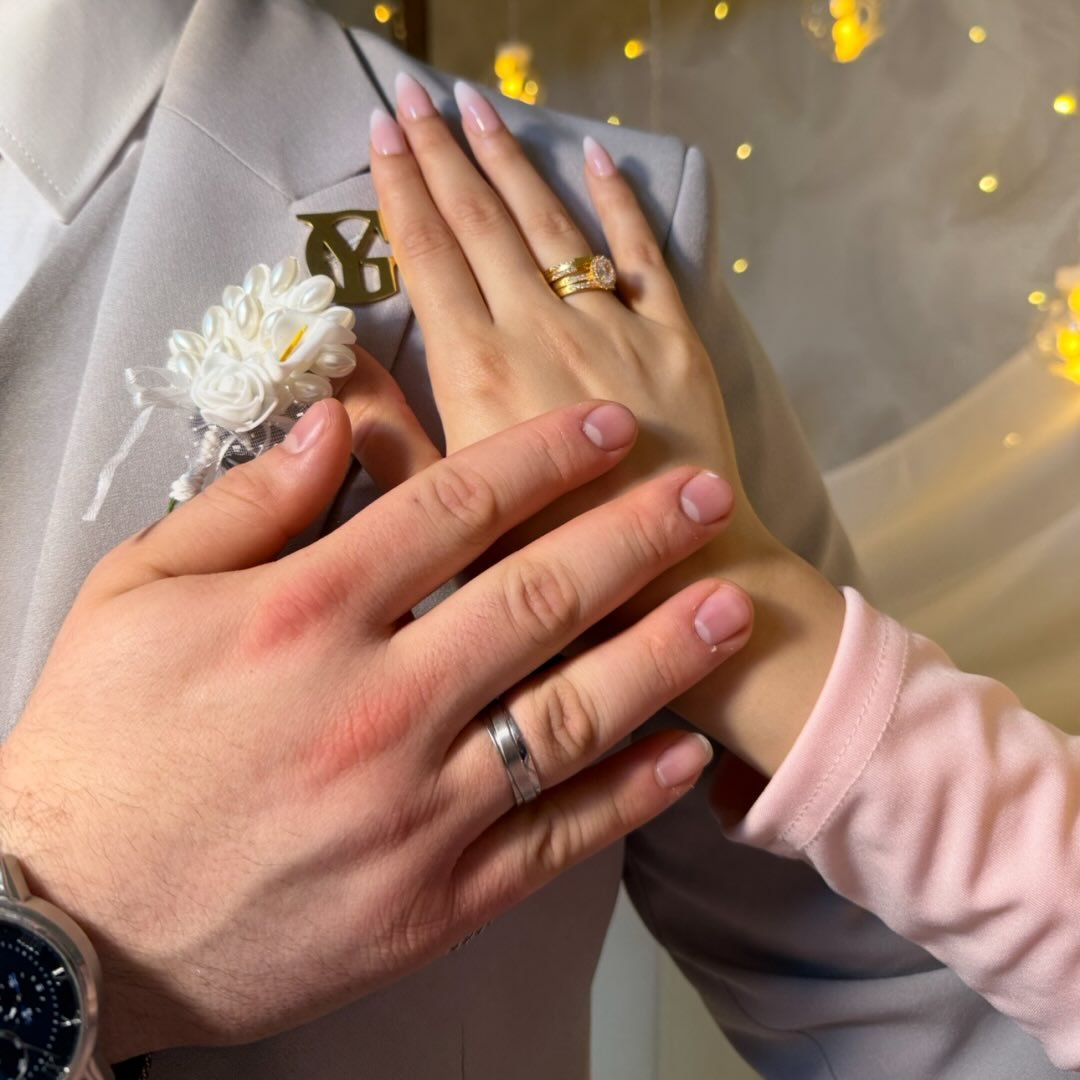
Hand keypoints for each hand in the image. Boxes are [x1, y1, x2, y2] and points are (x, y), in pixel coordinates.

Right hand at [0, 398, 750, 1058]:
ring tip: (732, 607)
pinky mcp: (433, 900)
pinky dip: (628, 794)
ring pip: (569, 714)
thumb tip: (338, 420)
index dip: (544, 455)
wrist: (71, 927)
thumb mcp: (134, 594)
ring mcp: (414, 810)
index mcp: (302, 615)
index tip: (610, 428)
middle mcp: (375, 704)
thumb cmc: (98, 748)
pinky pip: (553, 838)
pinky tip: (684, 753)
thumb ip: (246, 500)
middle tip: (706, 494)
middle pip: (537, 596)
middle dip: (635, 535)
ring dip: (663, 654)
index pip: (454, 507)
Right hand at [353, 76, 843, 774]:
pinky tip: (596, 158)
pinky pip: (645, 254)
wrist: (675, 582)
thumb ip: (387, 432)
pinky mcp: (676, 341)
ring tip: (481, 107)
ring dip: (513, 161)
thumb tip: (338, 360)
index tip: (380, 136)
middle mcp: (543, 332)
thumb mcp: (445, 513)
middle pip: (483, 223)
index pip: (428, 257)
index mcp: (477, 372)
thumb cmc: (548, 565)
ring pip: (554, 223)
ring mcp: (615, 328)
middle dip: (444, 153)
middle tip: (414, 95)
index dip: (400, 191)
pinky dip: (621, 204)